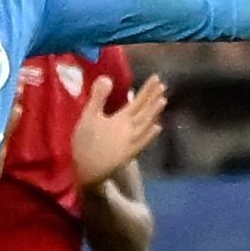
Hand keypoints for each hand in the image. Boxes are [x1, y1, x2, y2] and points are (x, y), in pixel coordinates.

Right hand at [68, 71, 169, 186]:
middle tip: (163, 87)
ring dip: (155, 112)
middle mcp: (132, 130)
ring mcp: (133, 143)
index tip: (157, 78)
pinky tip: (158, 128)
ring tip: (163, 101)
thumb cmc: (86, 144)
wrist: (90, 173)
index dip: (148, 89)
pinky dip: (152, 133)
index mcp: (122, 119)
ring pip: (148, 125)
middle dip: (154, 98)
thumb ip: (98, 97)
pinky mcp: (131, 154)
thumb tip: (107, 78)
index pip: (138, 101)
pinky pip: (145, 141)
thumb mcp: (88, 117)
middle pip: (146, 111)